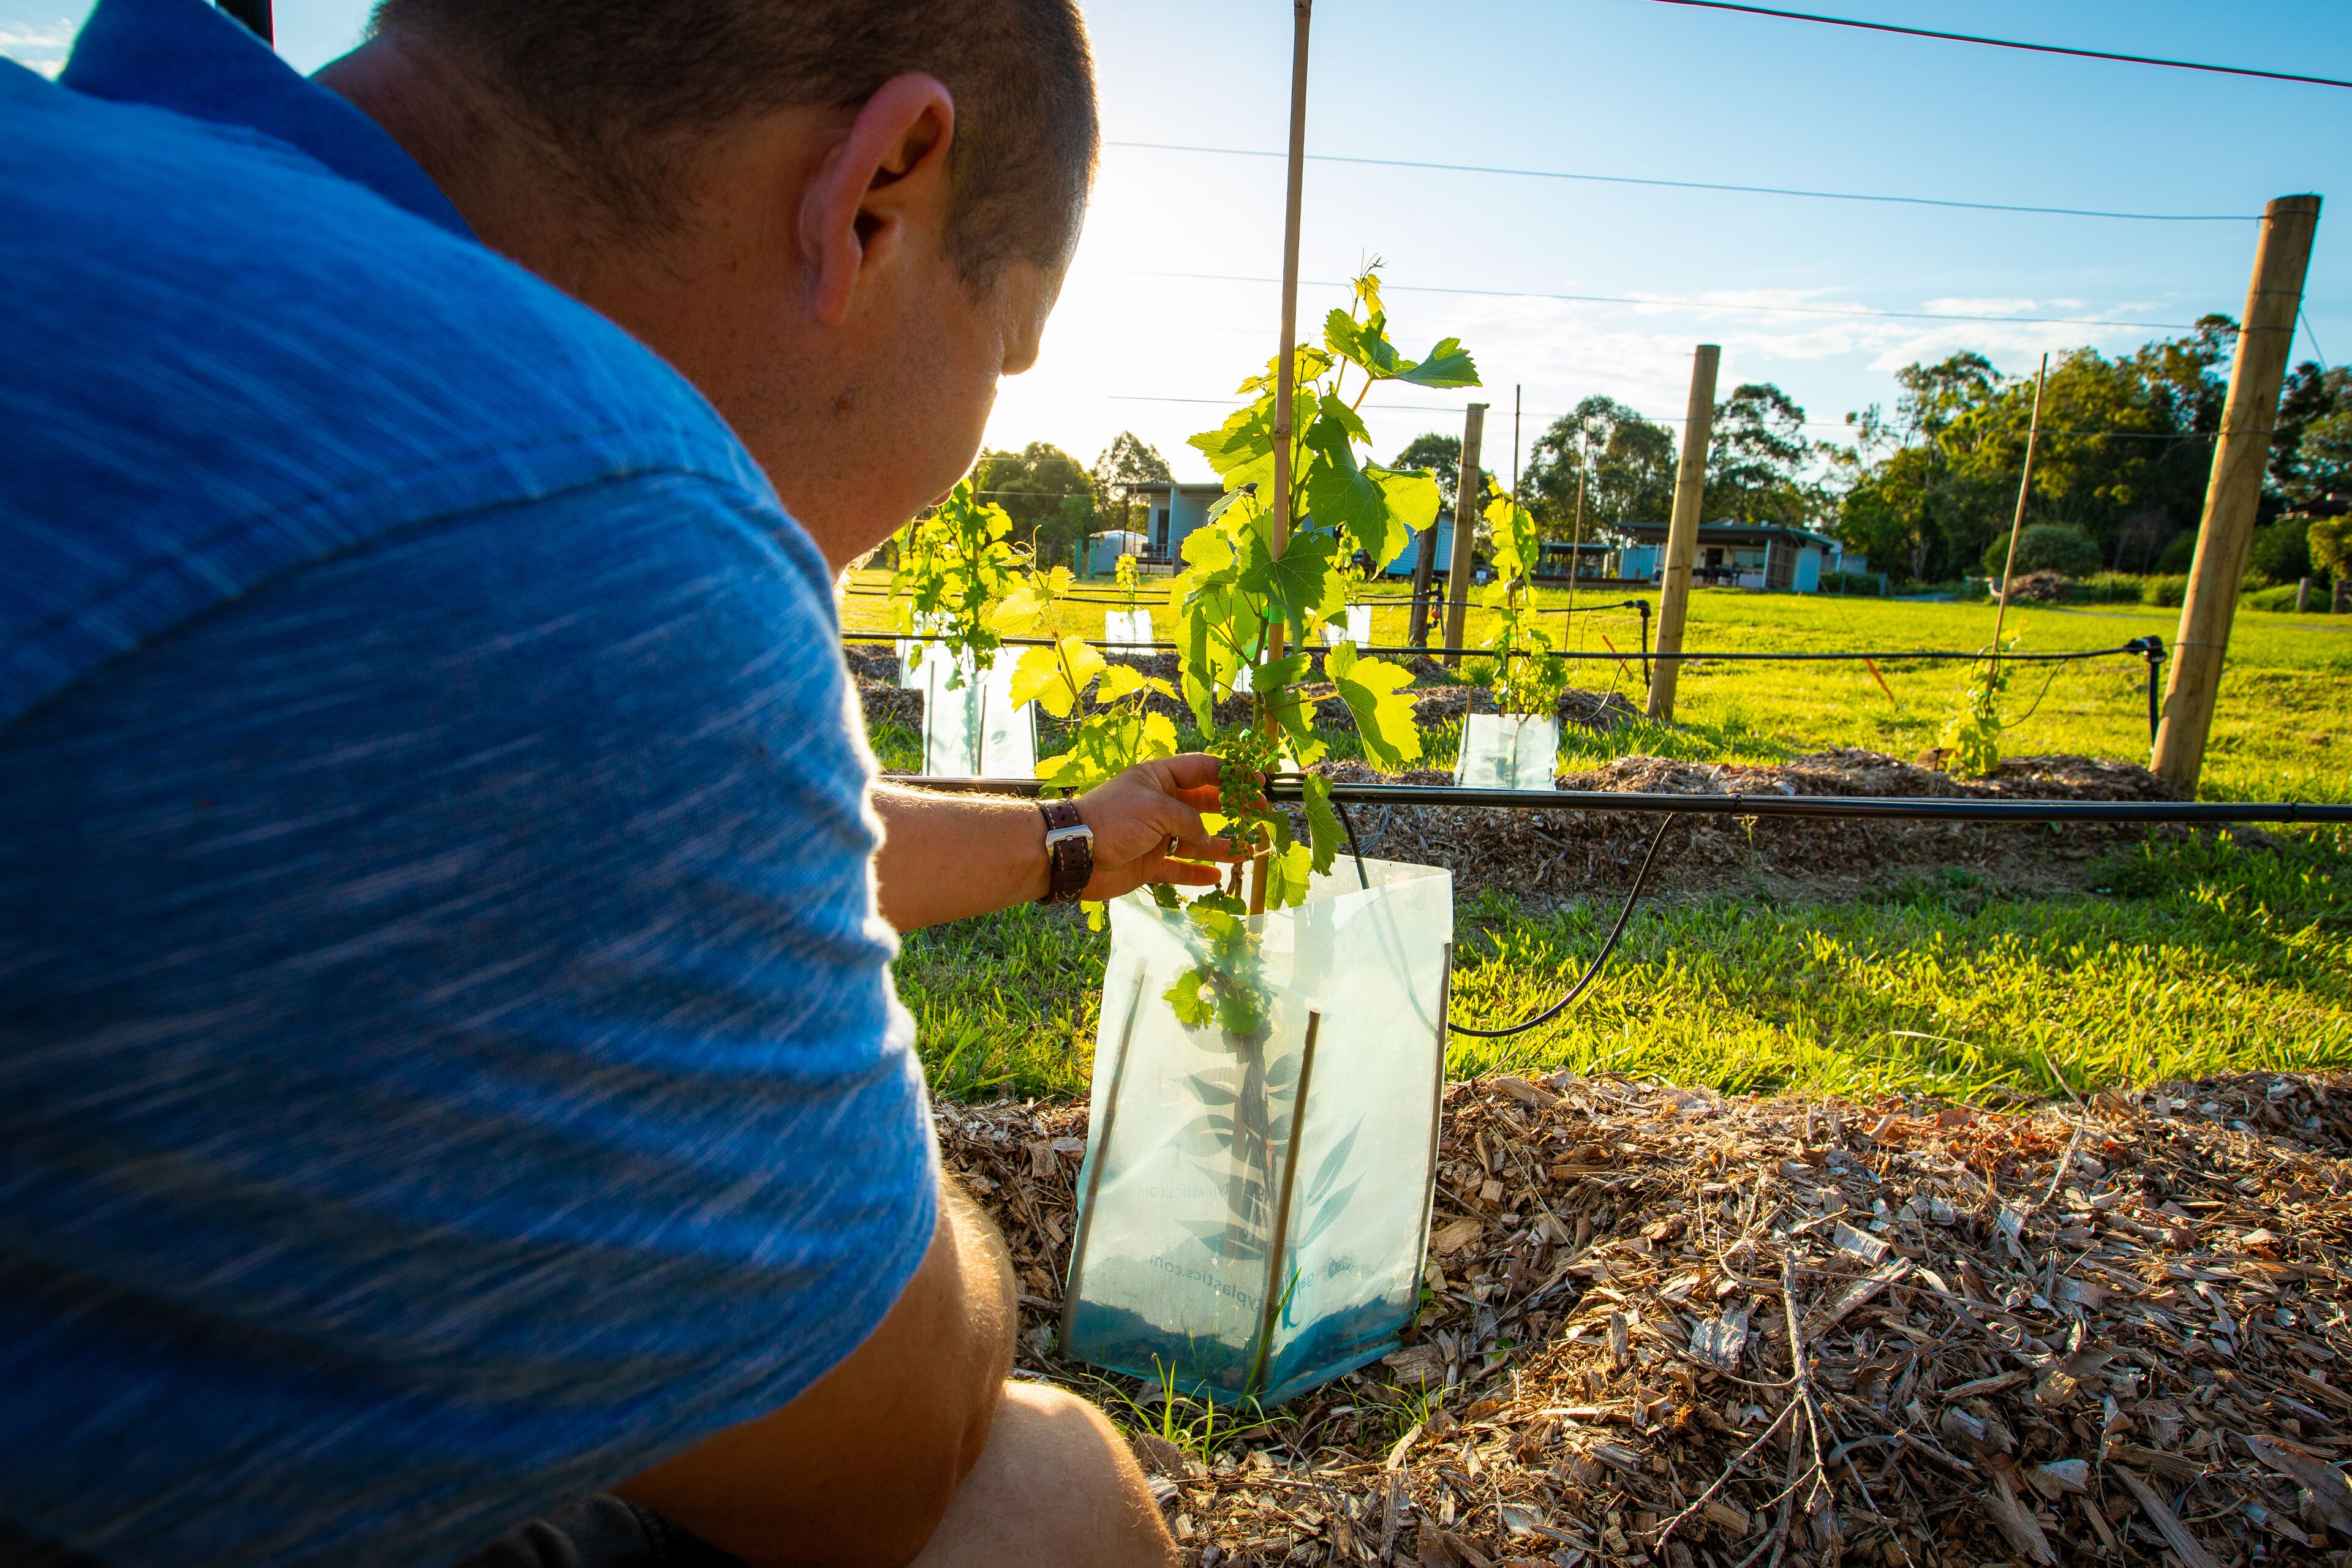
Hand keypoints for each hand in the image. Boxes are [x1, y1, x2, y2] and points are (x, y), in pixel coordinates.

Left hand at [1073, 754, 1244, 902]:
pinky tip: (1218, 877)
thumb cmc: (1113, 819)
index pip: (1202, 770)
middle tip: (1261, 816)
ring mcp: (1156, 836)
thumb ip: (1189, 820)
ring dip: (1222, 846)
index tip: (1259, 782)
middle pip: (1205, 804)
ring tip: (1249, 850)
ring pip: (1196, 841)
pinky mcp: (1149, 864)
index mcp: (1160, 779)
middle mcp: (1161, 805)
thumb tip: (1206, 836)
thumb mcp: (1157, 809)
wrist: (1075, 853)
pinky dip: (1198, 873)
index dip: (1232, 774)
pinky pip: (1180, 869)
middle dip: (1233, 809)